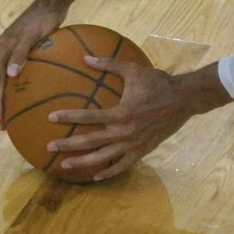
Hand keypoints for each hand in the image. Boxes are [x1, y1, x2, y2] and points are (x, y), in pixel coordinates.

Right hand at [0, 0, 69, 126]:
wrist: (50, 6)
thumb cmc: (41, 21)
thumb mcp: (31, 37)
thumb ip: (20, 54)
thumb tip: (9, 75)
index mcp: (0, 51)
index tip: (0, 121)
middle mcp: (2, 53)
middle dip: (0, 105)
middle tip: (4, 125)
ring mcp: (11, 53)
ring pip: (6, 81)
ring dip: (8, 99)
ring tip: (14, 116)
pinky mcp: (21, 53)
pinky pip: (17, 75)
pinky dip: (19, 89)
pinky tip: (28, 99)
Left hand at [47, 57, 225, 181]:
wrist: (184, 100)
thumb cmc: (157, 83)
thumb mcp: (132, 70)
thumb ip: (108, 64)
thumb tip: (85, 58)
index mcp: (121, 112)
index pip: (89, 116)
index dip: (69, 116)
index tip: (51, 118)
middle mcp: (125, 132)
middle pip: (91, 141)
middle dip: (69, 145)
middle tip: (49, 147)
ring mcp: (134, 144)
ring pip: (104, 158)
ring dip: (83, 162)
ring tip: (65, 165)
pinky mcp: (142, 151)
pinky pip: (122, 165)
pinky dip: (109, 172)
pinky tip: (95, 176)